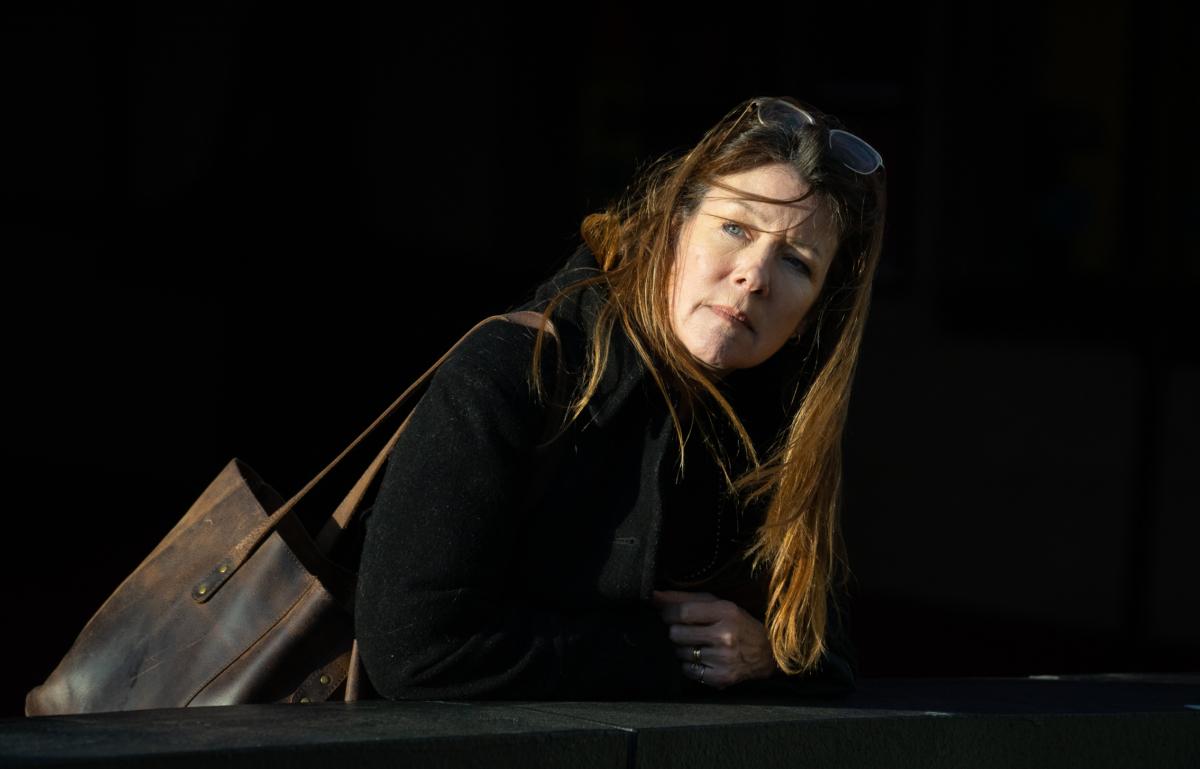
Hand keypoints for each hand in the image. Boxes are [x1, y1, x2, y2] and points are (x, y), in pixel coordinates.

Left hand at [651, 589, 778, 689]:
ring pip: (680, 653)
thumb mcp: (718, 604)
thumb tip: (655, 596)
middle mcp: (725, 635)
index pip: (682, 612)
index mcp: (726, 612)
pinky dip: (691, 665)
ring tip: (700, 645)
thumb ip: (685, 598)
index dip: (667, 613)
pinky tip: (704, 659)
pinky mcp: (721, 677)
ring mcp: (723, 659)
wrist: (768, 653)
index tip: (667, 614)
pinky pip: (688, 671)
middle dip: (676, 632)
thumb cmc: (738, 624)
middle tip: (687, 631)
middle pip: (676, 634)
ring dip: (684, 649)